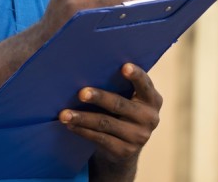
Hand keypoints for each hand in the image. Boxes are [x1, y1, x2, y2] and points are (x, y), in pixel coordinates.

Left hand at [59, 63, 162, 179]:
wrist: (126, 149)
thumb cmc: (123, 112)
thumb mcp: (130, 99)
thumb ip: (122, 86)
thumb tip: (91, 69)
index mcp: (152, 99)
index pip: (145, 84)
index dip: (136, 75)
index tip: (124, 67)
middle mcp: (149, 118)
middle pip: (120, 105)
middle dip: (99, 98)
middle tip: (81, 93)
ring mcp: (138, 137)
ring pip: (106, 123)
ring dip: (83, 117)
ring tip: (65, 113)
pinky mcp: (124, 151)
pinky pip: (100, 138)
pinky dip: (83, 131)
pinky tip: (70, 125)